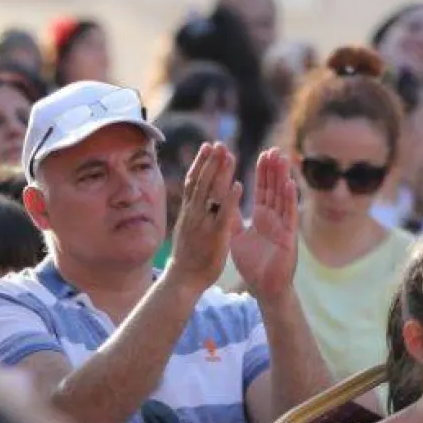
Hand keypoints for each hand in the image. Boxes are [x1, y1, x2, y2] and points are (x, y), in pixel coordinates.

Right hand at [165, 143, 241, 293]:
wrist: (183, 279)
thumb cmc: (187, 258)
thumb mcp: (186, 230)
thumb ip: (192, 215)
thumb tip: (194, 202)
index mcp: (188, 212)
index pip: (193, 181)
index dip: (200, 163)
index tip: (207, 147)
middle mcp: (193, 213)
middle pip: (201, 181)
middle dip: (210, 161)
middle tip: (218, 143)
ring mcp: (203, 223)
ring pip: (211, 192)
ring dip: (220, 172)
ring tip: (229, 155)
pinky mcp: (215, 235)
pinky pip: (224, 213)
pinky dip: (230, 198)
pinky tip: (239, 184)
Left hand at [230, 149, 298, 302]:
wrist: (265, 289)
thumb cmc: (253, 265)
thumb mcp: (237, 238)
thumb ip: (232, 219)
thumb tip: (223, 203)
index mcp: (262, 218)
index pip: (262, 190)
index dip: (262, 173)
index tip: (262, 154)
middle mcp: (274, 219)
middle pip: (274, 189)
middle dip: (274, 170)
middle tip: (274, 149)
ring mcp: (283, 227)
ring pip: (283, 198)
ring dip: (283, 178)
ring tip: (283, 159)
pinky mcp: (289, 238)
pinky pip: (289, 216)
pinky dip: (290, 200)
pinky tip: (290, 184)